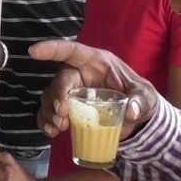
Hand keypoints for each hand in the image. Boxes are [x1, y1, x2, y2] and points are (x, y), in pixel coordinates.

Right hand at [29, 40, 159, 139]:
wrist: (137, 120)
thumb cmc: (139, 99)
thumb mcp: (147, 97)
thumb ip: (141, 101)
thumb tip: (131, 111)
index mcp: (96, 63)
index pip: (71, 51)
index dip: (52, 49)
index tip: (34, 52)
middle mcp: (80, 75)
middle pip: (61, 79)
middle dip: (57, 95)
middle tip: (62, 113)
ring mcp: (72, 92)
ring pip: (51, 96)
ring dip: (50, 111)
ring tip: (60, 127)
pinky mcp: (68, 109)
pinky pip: (49, 112)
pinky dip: (46, 122)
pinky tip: (51, 132)